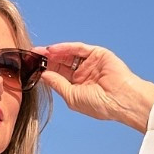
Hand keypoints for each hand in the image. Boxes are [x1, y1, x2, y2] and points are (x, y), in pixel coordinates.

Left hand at [35, 43, 153, 132]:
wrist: (121, 100)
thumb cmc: (100, 105)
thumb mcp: (72, 97)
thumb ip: (57, 84)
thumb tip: (43, 75)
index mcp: (77, 85)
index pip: (58, 74)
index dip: (45, 70)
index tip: (31, 67)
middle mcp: (83, 73)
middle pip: (61, 62)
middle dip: (46, 59)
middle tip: (32, 56)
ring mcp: (90, 62)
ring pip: (68, 54)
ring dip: (54, 52)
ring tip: (40, 52)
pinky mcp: (97, 54)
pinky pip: (78, 48)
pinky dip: (65, 48)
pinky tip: (53, 50)